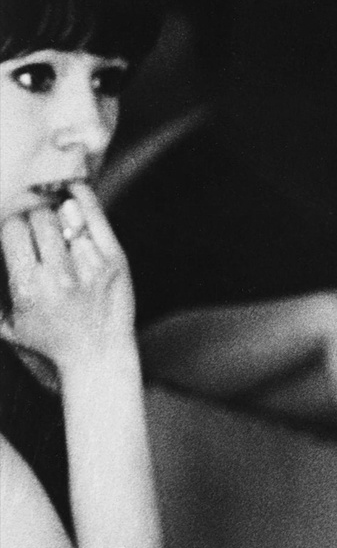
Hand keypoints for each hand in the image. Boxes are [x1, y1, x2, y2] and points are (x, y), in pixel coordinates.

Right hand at [0, 184, 135, 370]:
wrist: (98, 358)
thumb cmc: (51, 343)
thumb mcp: (9, 326)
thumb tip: (0, 252)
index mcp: (27, 286)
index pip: (12, 228)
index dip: (12, 224)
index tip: (16, 228)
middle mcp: (58, 275)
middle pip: (39, 217)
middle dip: (33, 216)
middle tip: (37, 224)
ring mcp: (89, 267)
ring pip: (65, 215)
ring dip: (57, 213)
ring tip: (55, 216)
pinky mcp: (114, 261)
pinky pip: (96, 217)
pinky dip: (83, 199)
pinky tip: (74, 190)